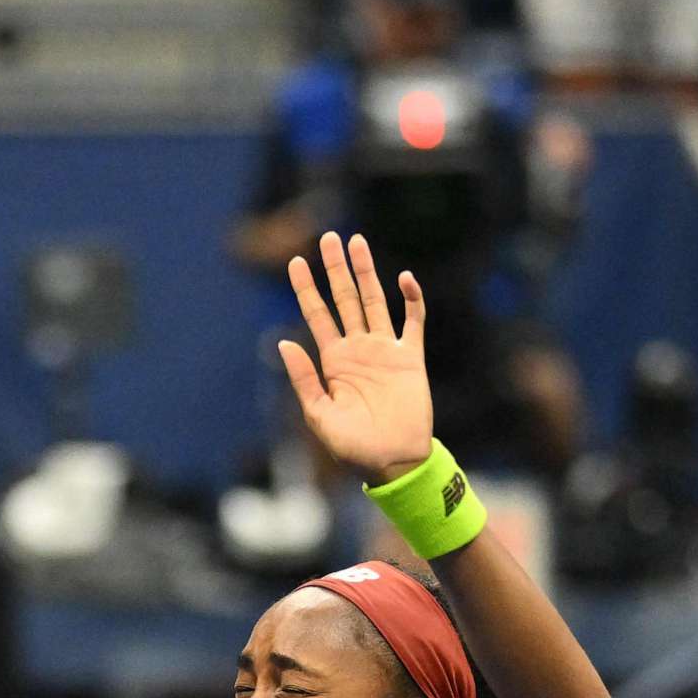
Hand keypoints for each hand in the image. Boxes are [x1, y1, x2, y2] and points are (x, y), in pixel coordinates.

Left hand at [277, 232, 434, 483]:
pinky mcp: (412, 356)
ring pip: (375, 300)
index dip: (306, 289)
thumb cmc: (352, 445)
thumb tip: (283, 343)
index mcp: (333, 360)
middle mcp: (358, 348)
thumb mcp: (318, 414)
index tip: (294, 262)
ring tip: (357, 243)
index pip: (316, 315)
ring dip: (367, 272)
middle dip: (335, 269)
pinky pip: (414, 321)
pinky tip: (404, 278)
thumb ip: (303, 379)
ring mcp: (386, 349)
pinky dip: (412, 299)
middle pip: (345, 298)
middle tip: (328, 238)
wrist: (392, 460)